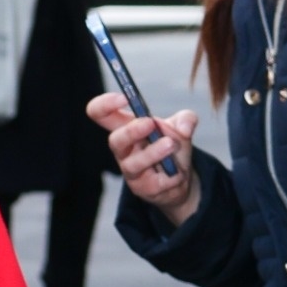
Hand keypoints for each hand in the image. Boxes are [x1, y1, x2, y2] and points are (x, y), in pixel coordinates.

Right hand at [88, 88, 199, 221]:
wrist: (181, 178)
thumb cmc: (171, 146)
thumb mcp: (181, 128)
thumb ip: (186, 119)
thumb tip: (185, 127)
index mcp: (125, 127)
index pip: (100, 114)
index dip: (105, 104)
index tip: (124, 97)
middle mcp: (123, 149)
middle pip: (114, 140)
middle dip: (131, 131)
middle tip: (150, 123)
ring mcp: (131, 170)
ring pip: (133, 164)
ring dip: (153, 153)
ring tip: (171, 145)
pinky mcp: (143, 189)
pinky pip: (154, 183)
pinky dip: (171, 175)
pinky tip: (179, 173)